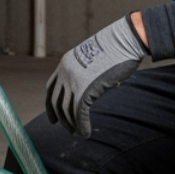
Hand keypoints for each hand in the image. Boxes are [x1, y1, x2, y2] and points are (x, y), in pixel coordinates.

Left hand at [45, 14, 147, 136]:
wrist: (124, 41)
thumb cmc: (116, 48)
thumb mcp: (94, 59)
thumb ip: (88, 73)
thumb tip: (94, 88)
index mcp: (65, 63)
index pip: (51, 88)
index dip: (51, 104)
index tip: (54, 117)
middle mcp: (65, 72)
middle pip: (56, 101)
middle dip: (59, 117)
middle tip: (67, 129)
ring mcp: (73, 81)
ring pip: (66, 109)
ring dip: (72, 124)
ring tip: (78, 132)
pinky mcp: (84, 89)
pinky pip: (79, 113)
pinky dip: (82, 125)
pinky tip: (86, 132)